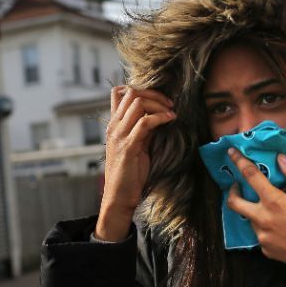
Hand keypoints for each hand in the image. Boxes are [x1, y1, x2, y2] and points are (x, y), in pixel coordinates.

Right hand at [97, 86, 175, 239]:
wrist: (119, 197)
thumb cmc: (129, 173)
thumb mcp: (137, 145)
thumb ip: (143, 130)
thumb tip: (158, 115)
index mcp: (114, 125)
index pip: (119, 92)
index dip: (140, 89)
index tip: (158, 100)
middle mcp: (114, 127)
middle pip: (131, 93)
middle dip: (154, 94)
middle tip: (169, 104)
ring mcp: (119, 136)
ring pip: (137, 103)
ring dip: (158, 104)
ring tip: (171, 112)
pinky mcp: (128, 147)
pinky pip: (145, 123)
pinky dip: (160, 117)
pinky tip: (170, 120)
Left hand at [226, 147, 285, 281]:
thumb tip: (281, 159)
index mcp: (276, 203)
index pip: (250, 176)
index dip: (239, 161)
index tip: (231, 153)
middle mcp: (264, 221)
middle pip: (234, 203)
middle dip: (232, 191)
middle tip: (238, 185)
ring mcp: (264, 238)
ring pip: (250, 219)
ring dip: (255, 210)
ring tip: (272, 207)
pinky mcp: (267, 251)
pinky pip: (260, 234)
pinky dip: (266, 226)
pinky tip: (282, 226)